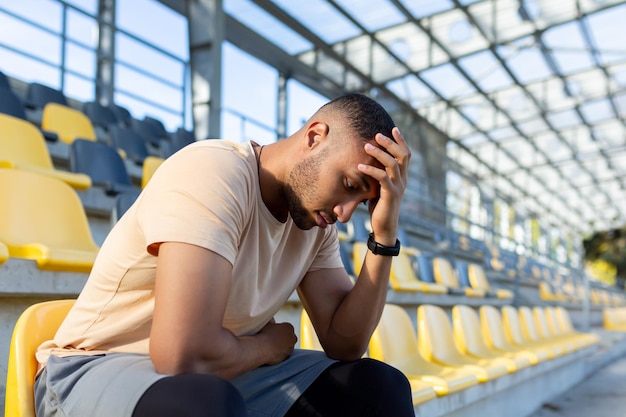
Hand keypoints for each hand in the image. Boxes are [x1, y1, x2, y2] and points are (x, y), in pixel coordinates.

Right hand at [258, 320, 296, 364]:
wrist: (262, 349)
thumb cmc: (264, 334)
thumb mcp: (267, 323)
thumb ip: (271, 321)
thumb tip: (271, 322)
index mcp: (289, 327)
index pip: (285, 327)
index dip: (278, 329)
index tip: (271, 331)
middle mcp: (293, 337)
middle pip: (287, 336)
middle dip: (281, 337)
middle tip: (271, 338)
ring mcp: (290, 348)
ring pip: (285, 346)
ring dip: (280, 346)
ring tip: (269, 346)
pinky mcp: (287, 357)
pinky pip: (282, 354)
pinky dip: (278, 353)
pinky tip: (270, 352)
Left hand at [358, 127, 410, 245]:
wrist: (384, 227)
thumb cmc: (380, 207)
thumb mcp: (380, 188)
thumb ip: (378, 176)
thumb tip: (367, 163)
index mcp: (402, 177)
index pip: (406, 155)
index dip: (401, 141)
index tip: (394, 128)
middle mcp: (403, 180)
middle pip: (402, 155)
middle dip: (390, 143)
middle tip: (377, 134)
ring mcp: (398, 187)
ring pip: (392, 164)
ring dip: (379, 153)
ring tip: (366, 145)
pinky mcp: (390, 195)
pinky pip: (382, 178)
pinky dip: (371, 170)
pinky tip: (360, 166)